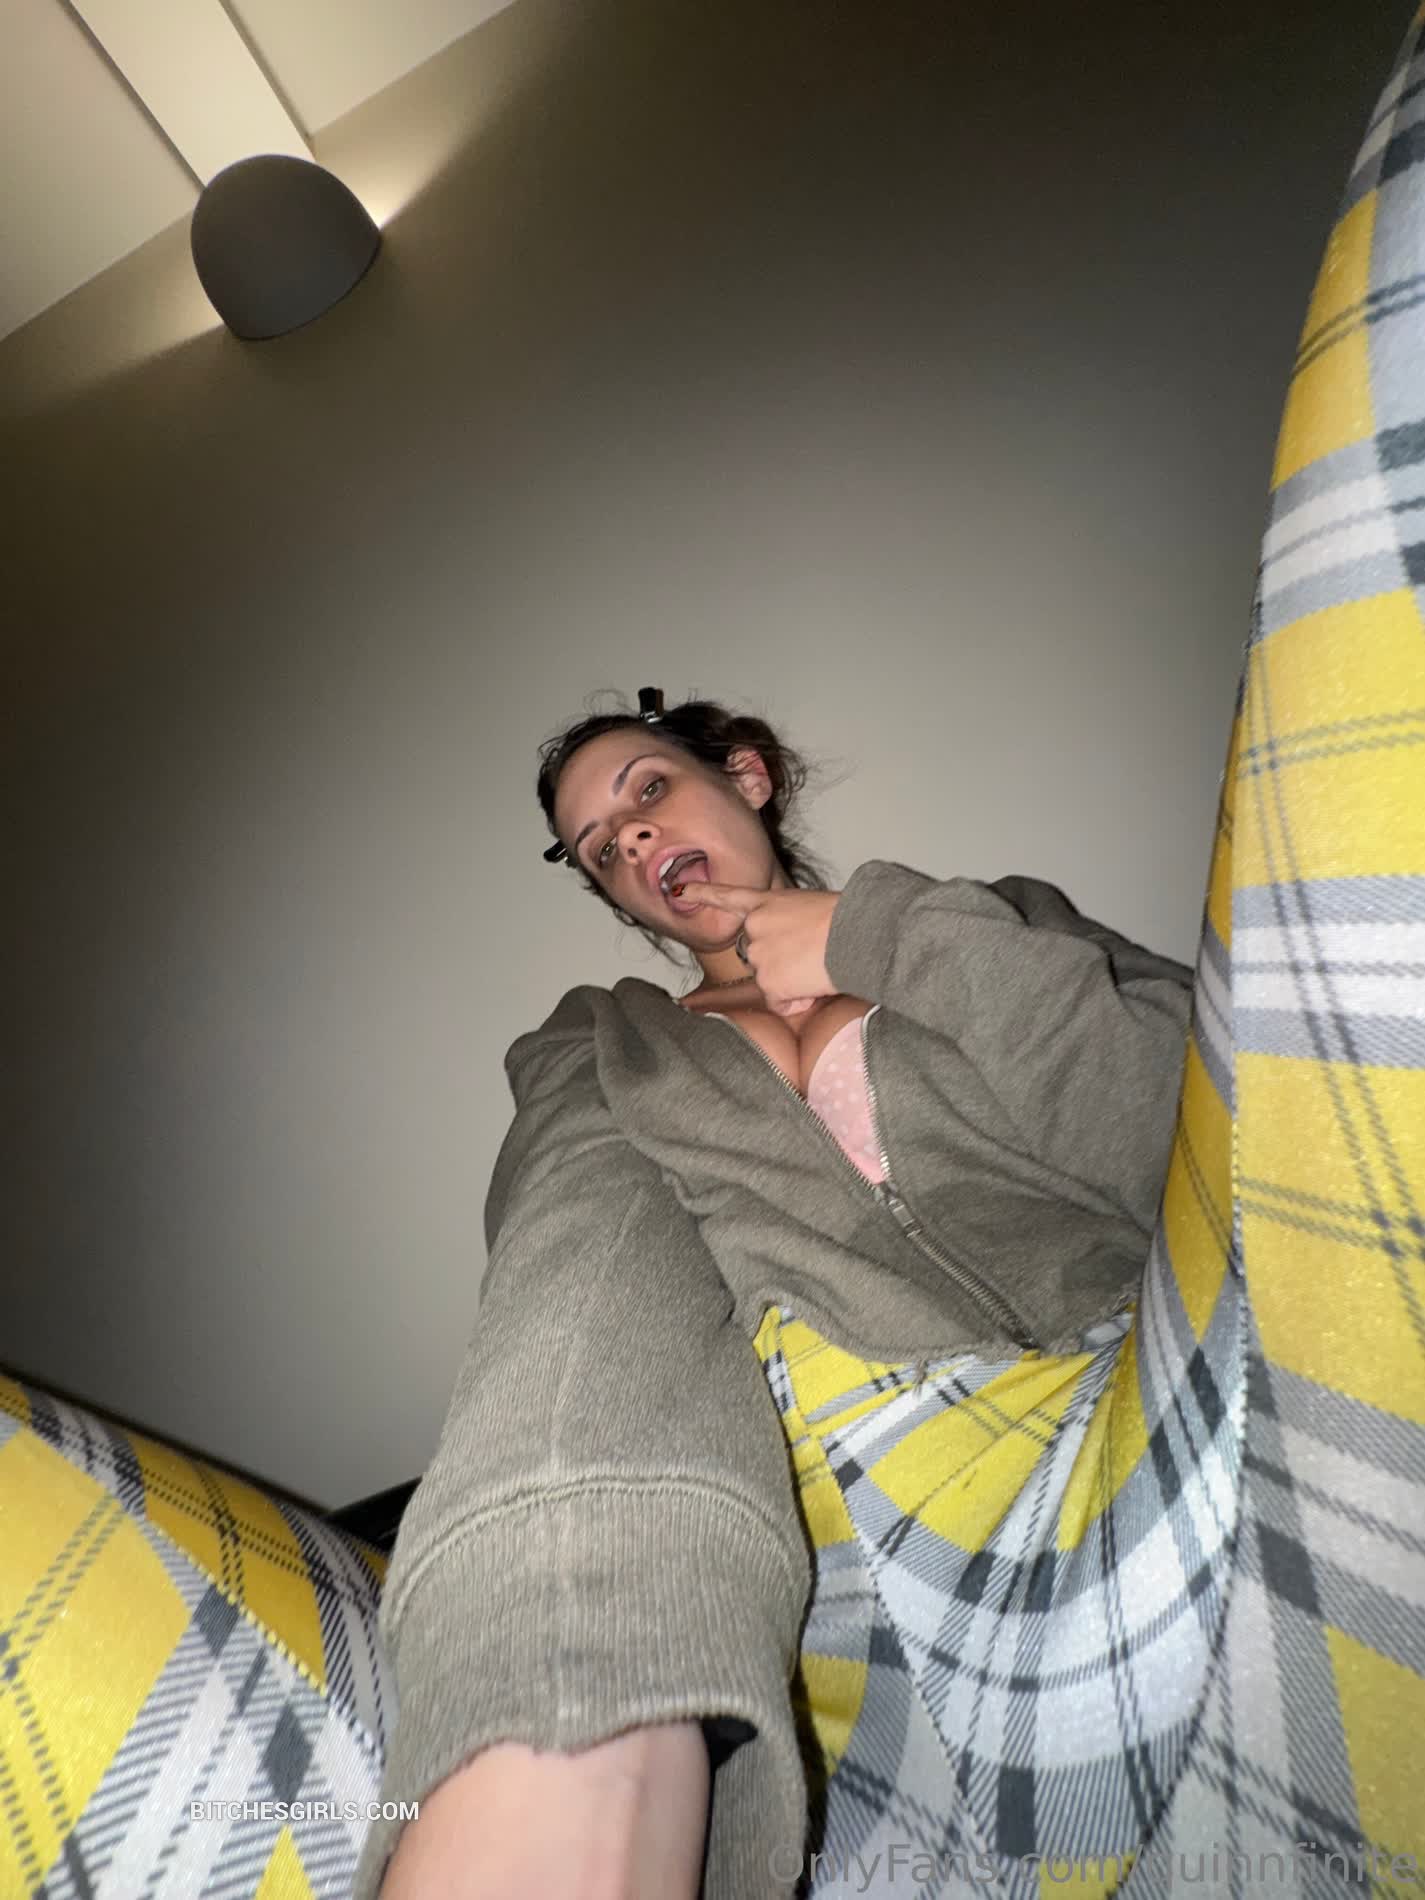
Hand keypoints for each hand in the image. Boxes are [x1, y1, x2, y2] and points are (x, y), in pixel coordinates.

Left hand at [681, 881, 840, 1017]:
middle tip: (811, 954)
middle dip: (781, 963)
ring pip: (771, 983)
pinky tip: (814, 982)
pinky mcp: (769, 983)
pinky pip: (782, 1004)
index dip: (704, 895)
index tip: (680, 891)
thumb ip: (786, 923)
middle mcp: (754, 928)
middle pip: (759, 956)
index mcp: (766, 904)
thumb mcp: (809, 907)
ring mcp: (759, 956)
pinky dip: (799, 1001)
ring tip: (818, 964)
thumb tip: (791, 951)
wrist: (857, 933)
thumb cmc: (847, 919)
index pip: (728, 897)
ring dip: (793, 983)